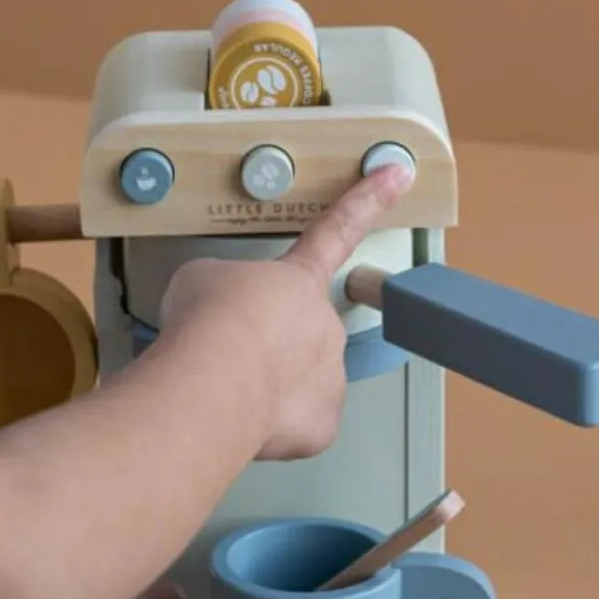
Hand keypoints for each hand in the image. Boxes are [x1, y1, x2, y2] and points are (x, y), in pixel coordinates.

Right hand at [159, 164, 412, 461]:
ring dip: (271, 381)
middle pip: (302, 328)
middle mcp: (324, 324)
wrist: (212, 380)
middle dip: (271, 338)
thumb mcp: (201, 278)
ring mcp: (329, 375)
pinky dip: (276, 422)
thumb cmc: (207, 320)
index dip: (366, 200)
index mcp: (298, 279)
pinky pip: (300, 420)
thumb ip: (226, 288)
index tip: (398, 174)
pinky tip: (246, 418)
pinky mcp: (322, 424)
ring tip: (230, 386)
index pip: (335, 230)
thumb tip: (224, 315)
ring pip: (303, 377)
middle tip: (228, 350)